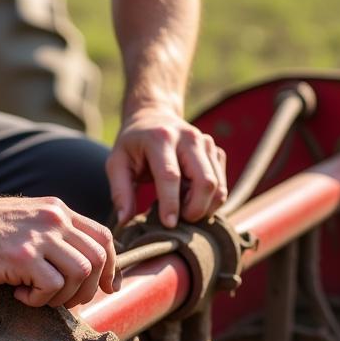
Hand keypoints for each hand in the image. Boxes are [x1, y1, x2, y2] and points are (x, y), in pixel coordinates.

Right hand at [0, 192, 119, 308]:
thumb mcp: (29, 219)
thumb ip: (55, 234)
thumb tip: (82, 266)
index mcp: (59, 211)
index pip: (104, 238)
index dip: (112, 267)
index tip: (107, 287)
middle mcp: (55, 220)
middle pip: (99, 259)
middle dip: (89, 289)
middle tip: (65, 300)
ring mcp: (40, 237)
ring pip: (81, 273)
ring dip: (65, 296)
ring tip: (39, 296)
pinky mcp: (23, 256)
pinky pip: (53, 286)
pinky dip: (40, 299)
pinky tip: (20, 293)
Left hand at [106, 107, 227, 227]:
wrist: (154, 117)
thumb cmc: (133, 145)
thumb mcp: (117, 163)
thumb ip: (120, 192)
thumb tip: (124, 221)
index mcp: (161, 138)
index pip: (170, 175)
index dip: (171, 203)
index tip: (169, 224)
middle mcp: (189, 137)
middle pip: (205, 182)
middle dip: (195, 209)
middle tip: (178, 219)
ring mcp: (207, 143)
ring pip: (218, 186)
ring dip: (203, 207)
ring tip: (182, 207)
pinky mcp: (216, 152)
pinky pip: (222, 185)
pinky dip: (209, 199)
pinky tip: (190, 196)